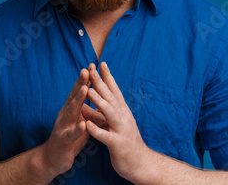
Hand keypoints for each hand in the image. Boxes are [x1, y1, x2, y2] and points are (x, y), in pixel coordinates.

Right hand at [41, 67, 90, 176]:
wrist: (54, 158)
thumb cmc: (69, 138)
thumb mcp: (79, 121)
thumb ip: (87, 110)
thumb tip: (99, 97)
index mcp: (71, 110)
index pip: (79, 91)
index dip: (85, 79)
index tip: (92, 65)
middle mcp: (65, 114)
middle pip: (74, 96)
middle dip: (81, 83)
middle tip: (87, 70)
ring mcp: (63, 126)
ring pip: (71, 111)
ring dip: (78, 100)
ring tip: (84, 89)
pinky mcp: (63, 140)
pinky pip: (71, 134)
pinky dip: (77, 129)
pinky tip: (83, 125)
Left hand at [82, 62, 151, 182]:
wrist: (141, 164)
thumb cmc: (125, 143)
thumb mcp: (112, 125)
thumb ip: (99, 115)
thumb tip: (85, 105)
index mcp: (122, 112)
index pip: (114, 91)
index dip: (107, 77)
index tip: (101, 63)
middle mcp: (123, 117)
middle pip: (110, 97)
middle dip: (100, 83)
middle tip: (91, 69)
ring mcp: (121, 130)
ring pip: (109, 113)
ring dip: (99, 101)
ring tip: (88, 91)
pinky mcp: (118, 145)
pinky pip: (106, 136)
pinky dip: (96, 130)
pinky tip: (87, 125)